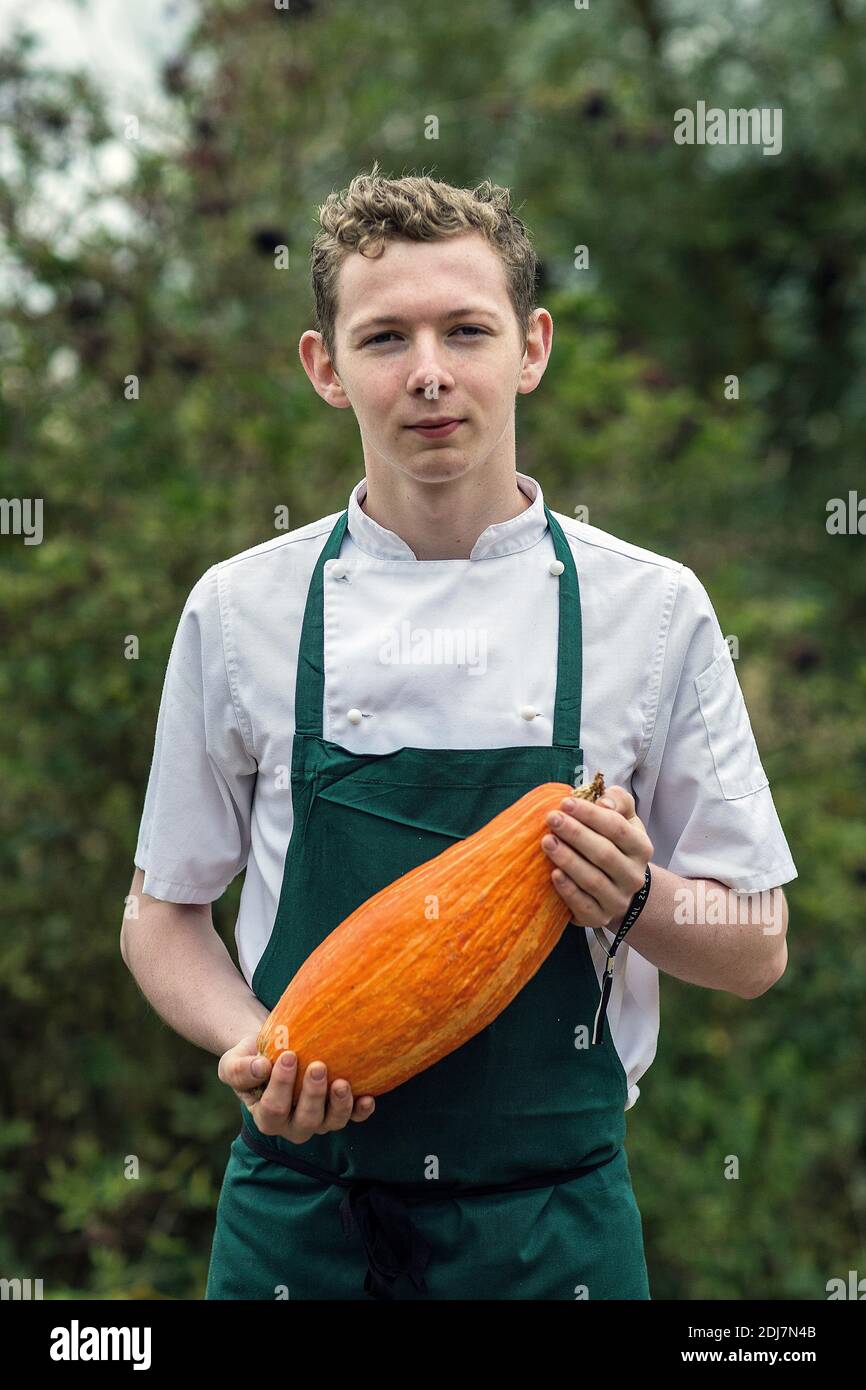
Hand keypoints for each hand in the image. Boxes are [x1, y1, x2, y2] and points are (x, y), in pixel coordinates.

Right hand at [217, 1034, 375, 1144]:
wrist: (275, 1050)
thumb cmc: (252, 1058)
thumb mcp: (234, 1062)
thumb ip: (240, 1069)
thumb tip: (262, 1067)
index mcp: (266, 1117)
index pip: (273, 1108)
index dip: (281, 1085)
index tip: (288, 1056)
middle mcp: (293, 1125)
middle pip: (305, 1120)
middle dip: (313, 1095)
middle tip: (318, 1067)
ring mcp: (319, 1120)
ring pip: (331, 1123)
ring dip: (339, 1105)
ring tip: (342, 1082)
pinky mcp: (337, 1111)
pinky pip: (353, 1118)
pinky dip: (361, 1111)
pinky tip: (369, 1098)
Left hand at [541, 785, 652, 929]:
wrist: (618, 887)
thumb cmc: (615, 845)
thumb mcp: (624, 819)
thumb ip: (617, 801)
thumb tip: (603, 803)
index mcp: (641, 848)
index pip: (617, 828)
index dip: (590, 815)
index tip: (565, 803)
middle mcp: (634, 876)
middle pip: (604, 854)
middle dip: (575, 834)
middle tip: (552, 819)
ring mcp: (618, 900)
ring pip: (593, 880)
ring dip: (568, 859)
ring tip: (547, 842)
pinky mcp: (600, 918)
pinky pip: (584, 905)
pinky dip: (568, 890)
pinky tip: (553, 873)